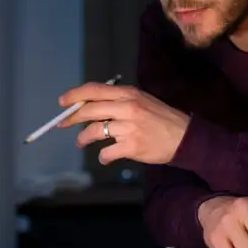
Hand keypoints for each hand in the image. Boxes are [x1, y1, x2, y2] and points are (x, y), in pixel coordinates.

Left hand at [56, 82, 189, 165]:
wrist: (184, 138)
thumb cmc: (161, 119)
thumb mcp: (142, 101)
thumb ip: (119, 101)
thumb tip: (91, 105)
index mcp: (128, 94)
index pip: (94, 90)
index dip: (75, 95)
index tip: (62, 102)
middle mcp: (127, 107)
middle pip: (90, 110)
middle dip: (72, 118)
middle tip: (63, 124)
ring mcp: (129, 127)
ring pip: (94, 131)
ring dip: (84, 138)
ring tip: (82, 142)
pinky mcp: (131, 146)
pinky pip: (107, 152)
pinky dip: (103, 156)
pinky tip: (105, 157)